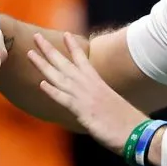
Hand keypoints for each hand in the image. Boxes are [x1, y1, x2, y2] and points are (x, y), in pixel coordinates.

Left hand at [27, 32, 148, 153]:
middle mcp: (90, 85)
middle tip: (36, 35)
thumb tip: (95, 103)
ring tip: (30, 52)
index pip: (82, 60)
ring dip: (43, 64)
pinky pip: (65, 100)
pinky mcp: (83, 111)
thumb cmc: (126, 122)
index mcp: (98, 82)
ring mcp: (85, 96)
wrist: (136, 132)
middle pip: (65, 63)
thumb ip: (99, 101)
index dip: (72, 47)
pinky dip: (53, 92)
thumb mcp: (111, 105)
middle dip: (49, 49)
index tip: (64, 34)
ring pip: (59, 77)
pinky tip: (41, 84)